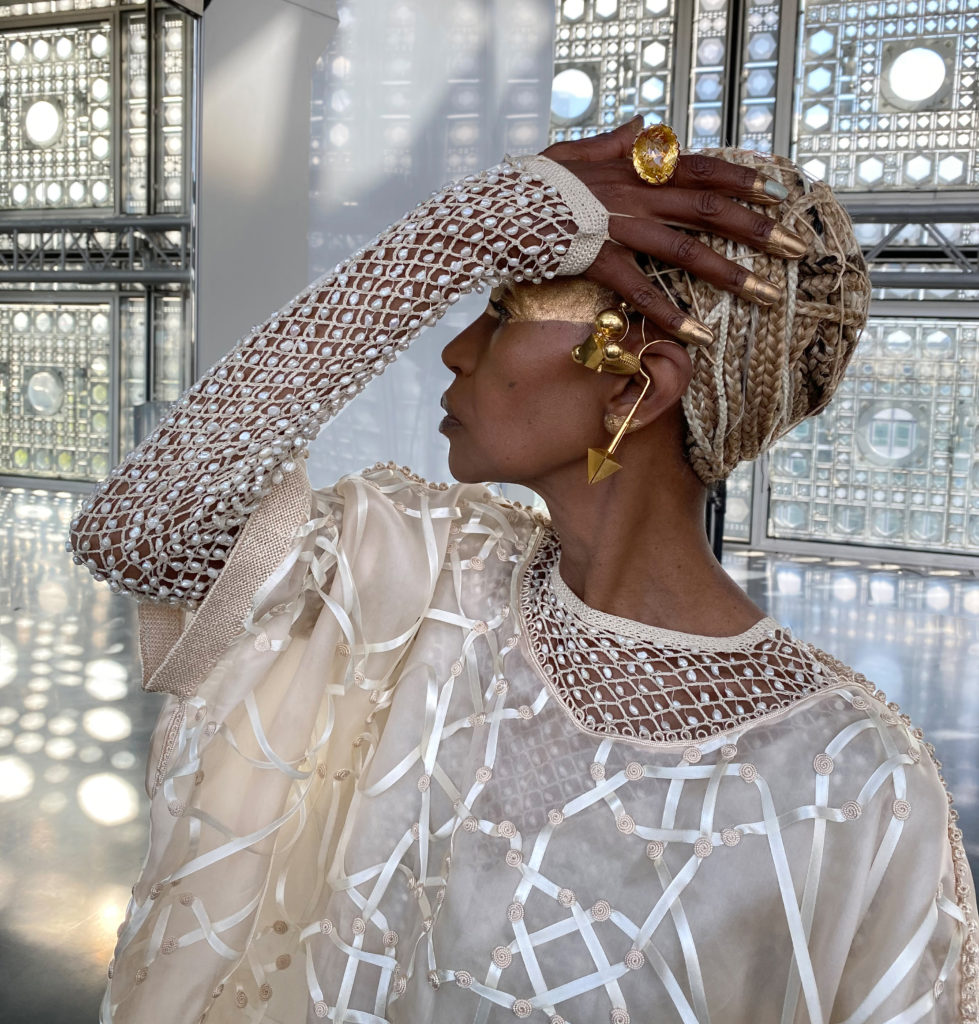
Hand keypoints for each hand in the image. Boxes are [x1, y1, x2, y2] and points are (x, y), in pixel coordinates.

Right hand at [542, 118, 806, 344]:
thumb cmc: (529, 184)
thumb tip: (644, 127)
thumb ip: (614, 142)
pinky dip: (672, 314)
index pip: (699, 169)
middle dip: (758, 228)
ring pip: (686, 251)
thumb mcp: (573, 151)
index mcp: (632, 168)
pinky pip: (642, 290)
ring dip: (732, 274)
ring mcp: (618, 228)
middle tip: (797, 248)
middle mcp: (635, 195)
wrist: (490, 211)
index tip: (778, 193)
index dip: (741, 180)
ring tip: (769, 296)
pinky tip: (700, 334)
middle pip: (708, 209)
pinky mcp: (597, 260)